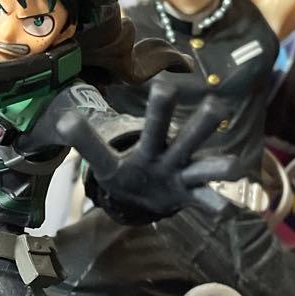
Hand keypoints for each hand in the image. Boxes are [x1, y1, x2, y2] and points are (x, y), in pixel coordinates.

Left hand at [58, 80, 242, 221]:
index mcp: (152, 143)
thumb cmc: (127, 172)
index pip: (154, 124)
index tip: (165, 84)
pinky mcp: (189, 197)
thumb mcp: (104, 162)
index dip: (160, 108)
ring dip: (218, 167)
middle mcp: (172, 154)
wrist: (144, 196)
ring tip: (233, 166)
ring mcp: (183, 176)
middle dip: (199, 124)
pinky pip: (206, 200)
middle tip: (215, 105)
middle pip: (188, 138)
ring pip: (203, 168)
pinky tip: (227, 211)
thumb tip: (61, 119)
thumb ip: (87, 143)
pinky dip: (216, 205)